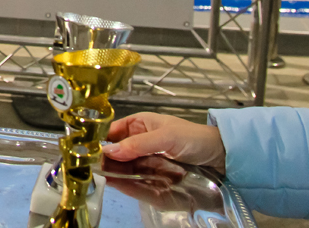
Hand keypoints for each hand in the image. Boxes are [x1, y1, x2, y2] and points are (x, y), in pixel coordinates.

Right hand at [103, 112, 226, 174]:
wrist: (221, 157)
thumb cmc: (194, 138)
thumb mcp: (165, 136)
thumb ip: (137, 144)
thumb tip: (109, 151)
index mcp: (139, 124)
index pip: (112, 131)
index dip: (100, 139)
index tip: (88, 150)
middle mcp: (139, 142)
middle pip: (115, 152)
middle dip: (105, 159)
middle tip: (92, 168)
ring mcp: (146, 161)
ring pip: (123, 167)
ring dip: (113, 172)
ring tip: (100, 177)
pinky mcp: (153, 177)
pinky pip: (135, 179)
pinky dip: (126, 182)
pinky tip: (116, 184)